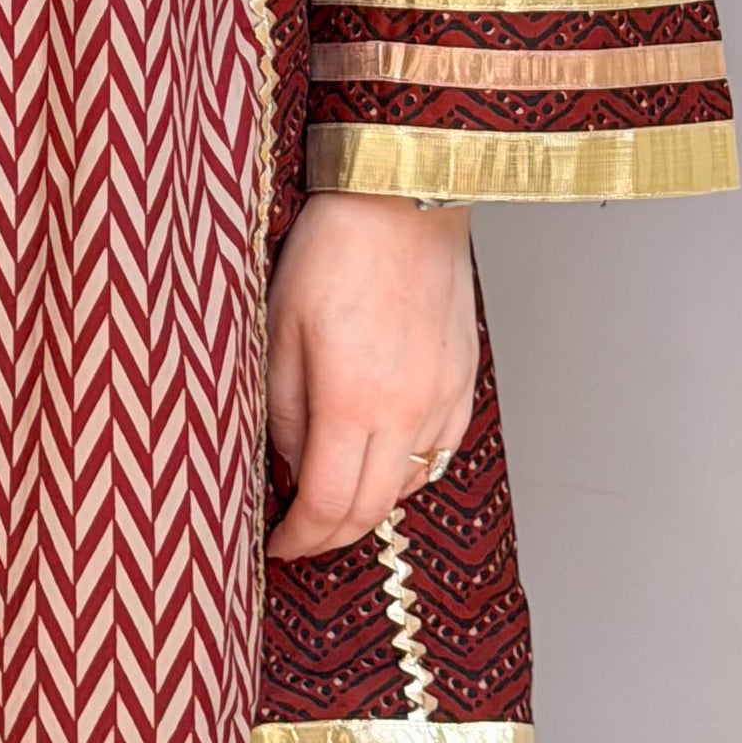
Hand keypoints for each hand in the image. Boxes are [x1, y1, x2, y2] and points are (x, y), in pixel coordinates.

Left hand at [265, 190, 477, 561]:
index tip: (278, 545)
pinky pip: (437, 451)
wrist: (402, 197)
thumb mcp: (279, 324)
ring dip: (369, 504)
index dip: (299, 538)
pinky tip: (380, 452)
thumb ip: (283, 405)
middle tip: (300, 534)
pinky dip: (406, 469)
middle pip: (371, 511)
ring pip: (408, 486)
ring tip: (334, 492)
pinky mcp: (463, 381)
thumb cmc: (333, 247)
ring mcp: (442, 398)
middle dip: (330, 535)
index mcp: (351, 399)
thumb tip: (289, 461)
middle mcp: (405, 411)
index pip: (327, 505)